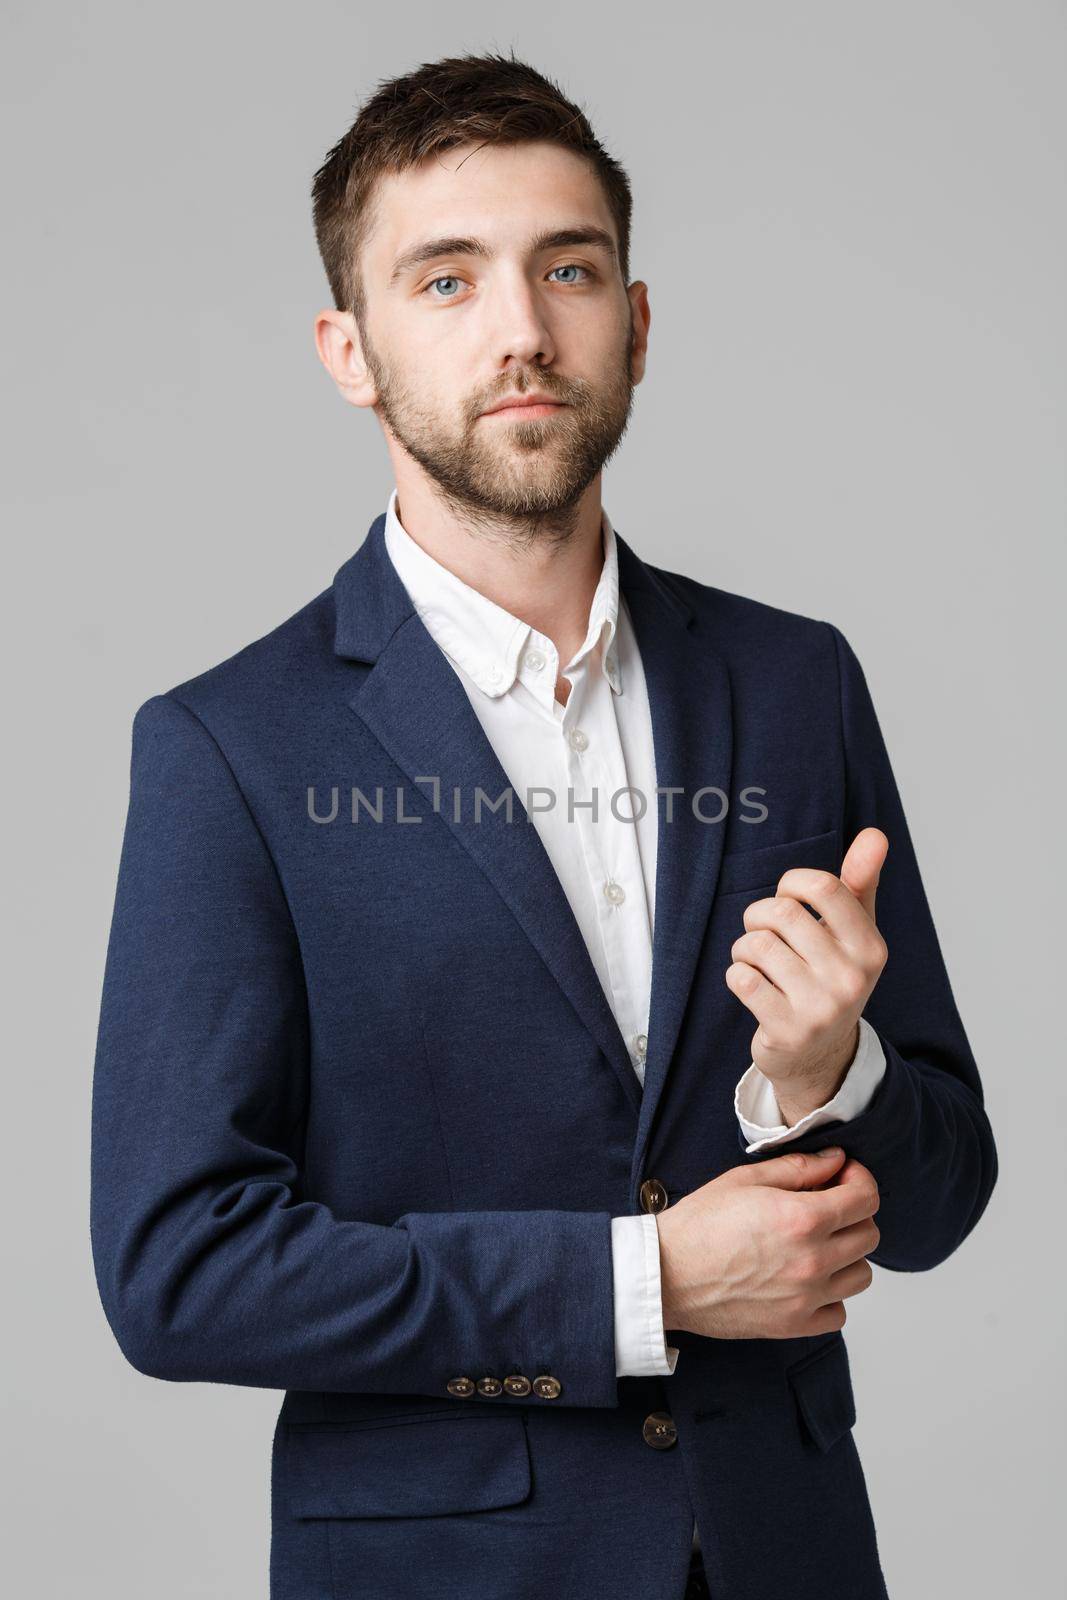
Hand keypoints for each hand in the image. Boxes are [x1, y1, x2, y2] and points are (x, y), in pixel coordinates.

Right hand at [656, 1147, 879, 1338]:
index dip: (860, 1179)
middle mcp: (813, 1261)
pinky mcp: (795, 1326)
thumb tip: (835, 1161)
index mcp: (802, 1218)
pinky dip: (831, 1295)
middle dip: (855, 1213)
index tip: (844, 1176)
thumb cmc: (699, 1224)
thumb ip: (798, 1168)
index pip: (866, 1198)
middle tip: (827, 1206)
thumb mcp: (745, 1179)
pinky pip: (839, 1312)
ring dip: (847, 1255)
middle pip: (870, 1235)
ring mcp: (807, 1298)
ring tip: (818, 1245)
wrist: (667, 1274)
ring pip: (862, 1275)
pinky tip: (807, 1279)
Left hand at [724, 827, 888, 1119]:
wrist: (820, 1055)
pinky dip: (737, 975)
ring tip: (758, 962)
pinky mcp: (787, 1030)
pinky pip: (741, 978)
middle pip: (781, 913)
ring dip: (745, 948)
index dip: (790, 884)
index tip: (789, 899)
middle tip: (763, 932)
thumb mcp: (853, 932)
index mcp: (871, 947)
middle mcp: (852, 978)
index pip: (822, 886)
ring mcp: (821, 1008)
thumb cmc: (831, 976)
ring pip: (756, 945)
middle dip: (759, 916)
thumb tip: (875, 835)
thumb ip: (860, 881)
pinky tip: (753, 986)